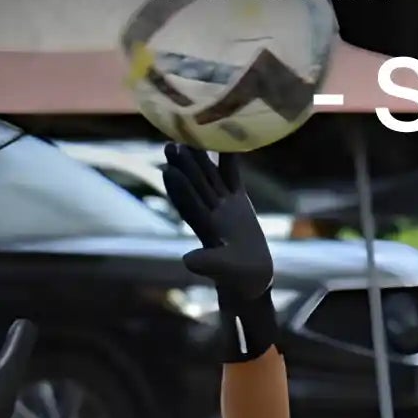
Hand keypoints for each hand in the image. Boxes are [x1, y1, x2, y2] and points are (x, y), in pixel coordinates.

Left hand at [164, 146, 272, 299]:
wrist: (249, 278)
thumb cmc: (237, 278)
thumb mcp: (223, 271)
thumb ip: (207, 264)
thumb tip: (187, 261)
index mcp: (207, 230)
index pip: (191, 206)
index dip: (180, 190)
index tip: (168, 170)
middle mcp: (211, 214)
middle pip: (196, 187)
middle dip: (184, 167)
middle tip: (170, 145)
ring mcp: (224, 206)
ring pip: (210, 178)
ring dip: (199, 160)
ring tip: (186, 139)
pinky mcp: (238, 203)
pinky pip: (232, 178)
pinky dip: (229, 161)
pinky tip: (226, 142)